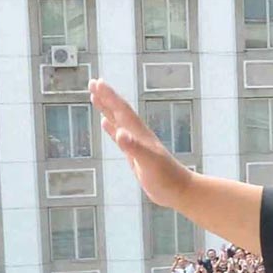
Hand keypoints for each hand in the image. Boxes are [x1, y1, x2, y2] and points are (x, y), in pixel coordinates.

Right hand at [91, 80, 188, 208]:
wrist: (180, 191)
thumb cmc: (166, 178)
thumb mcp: (149, 163)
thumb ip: (134, 147)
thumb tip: (119, 133)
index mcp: (139, 134)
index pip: (122, 111)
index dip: (109, 97)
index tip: (97, 82)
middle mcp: (138, 135)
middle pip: (119, 111)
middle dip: (105, 97)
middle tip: (92, 82)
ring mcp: (136, 144)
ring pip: (118, 121)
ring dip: (107, 109)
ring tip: (95, 97)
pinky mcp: (134, 155)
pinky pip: (119, 137)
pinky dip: (111, 129)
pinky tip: (106, 123)